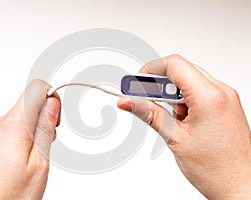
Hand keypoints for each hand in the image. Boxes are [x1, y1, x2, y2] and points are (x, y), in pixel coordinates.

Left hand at [0, 80, 60, 199]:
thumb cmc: (7, 196)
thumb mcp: (38, 163)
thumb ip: (45, 129)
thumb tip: (51, 102)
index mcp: (13, 125)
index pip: (35, 89)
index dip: (52, 98)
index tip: (56, 119)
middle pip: (29, 104)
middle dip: (45, 119)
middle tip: (48, 144)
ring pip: (21, 118)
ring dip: (34, 131)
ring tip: (35, 158)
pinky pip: (11, 130)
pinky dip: (23, 138)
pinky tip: (23, 161)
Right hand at [118, 54, 250, 198]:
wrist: (241, 187)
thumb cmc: (217, 170)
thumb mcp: (175, 138)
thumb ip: (149, 114)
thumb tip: (128, 102)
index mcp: (210, 97)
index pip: (174, 65)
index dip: (150, 71)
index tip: (137, 85)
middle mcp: (221, 92)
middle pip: (181, 71)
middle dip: (159, 85)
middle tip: (144, 101)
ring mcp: (226, 98)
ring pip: (189, 82)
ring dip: (172, 96)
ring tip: (169, 120)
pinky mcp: (225, 106)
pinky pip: (199, 92)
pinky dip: (184, 102)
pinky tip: (180, 122)